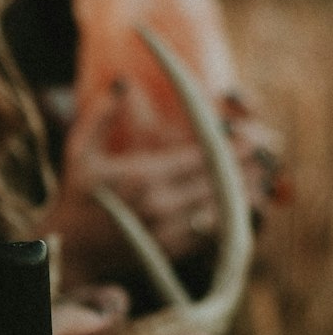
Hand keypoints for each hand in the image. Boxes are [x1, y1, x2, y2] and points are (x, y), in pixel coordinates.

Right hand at [46, 84, 279, 283]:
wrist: (71, 249)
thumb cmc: (76, 195)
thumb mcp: (78, 151)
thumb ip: (101, 116)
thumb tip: (124, 82)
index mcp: (141, 175)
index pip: (200, 156)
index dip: (228, 144)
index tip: (246, 133)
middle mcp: (159, 204)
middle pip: (217, 180)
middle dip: (244, 163)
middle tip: (263, 150)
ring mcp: (168, 231)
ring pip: (221, 207)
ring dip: (243, 190)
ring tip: (259, 175)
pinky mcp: (173, 251)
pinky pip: (212, 231)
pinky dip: (229, 216)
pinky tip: (238, 202)